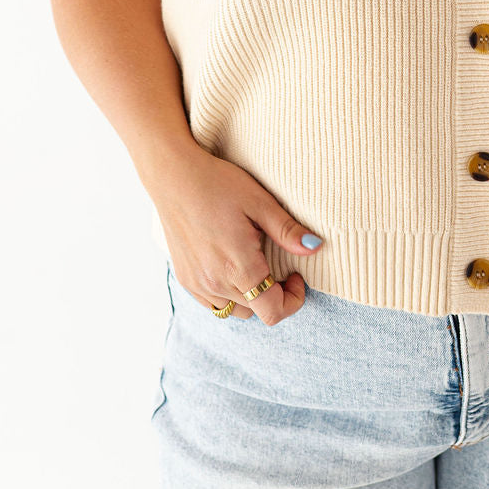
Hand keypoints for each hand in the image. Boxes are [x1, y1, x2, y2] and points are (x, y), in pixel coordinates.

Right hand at [148, 144, 323, 322]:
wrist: (174, 177)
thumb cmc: (218, 184)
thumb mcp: (260, 203)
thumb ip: (288, 231)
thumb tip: (315, 248)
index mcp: (237, 268)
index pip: (272, 311)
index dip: (293, 299)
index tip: (296, 274)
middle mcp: (215, 284)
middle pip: (256, 312)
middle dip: (275, 294)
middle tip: (278, 263)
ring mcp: (197, 284)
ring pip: (235, 311)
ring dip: (252, 297)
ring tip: (256, 265)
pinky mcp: (185, 279)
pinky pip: (214, 303)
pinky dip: (230, 294)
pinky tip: (233, 266)